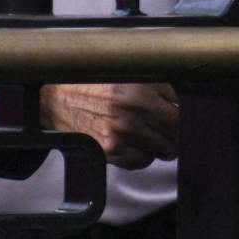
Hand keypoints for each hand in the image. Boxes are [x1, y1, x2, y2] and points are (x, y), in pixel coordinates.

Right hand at [40, 83, 179, 168]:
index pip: (180, 113)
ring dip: (161, 145)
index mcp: (140, 93)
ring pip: (161, 151)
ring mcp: (118, 138)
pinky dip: (143, 156)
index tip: (180, 115)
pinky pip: (140, 162)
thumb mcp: (130, 75)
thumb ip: (159, 89)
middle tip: (170, 127)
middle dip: (176, 132)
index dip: (183, 114)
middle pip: (174, 135)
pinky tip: (136, 143)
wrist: (55, 98)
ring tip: (152, 134)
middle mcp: (130, 117)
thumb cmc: (96, 83)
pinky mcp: (107, 153)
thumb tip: (183, 105)